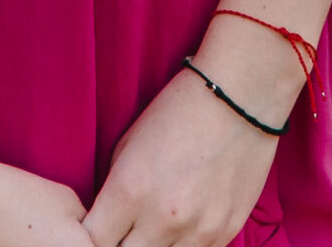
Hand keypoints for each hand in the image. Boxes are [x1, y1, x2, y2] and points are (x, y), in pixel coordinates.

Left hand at [82, 67, 278, 246]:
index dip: (92, 237)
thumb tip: (105, 224)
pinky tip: (184, 223)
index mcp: (130, 189)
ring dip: (154, 246)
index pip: (93, 242)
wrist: (239, 98)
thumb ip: (114, 192)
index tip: (99, 227)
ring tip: (156, 223)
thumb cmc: (177, 112)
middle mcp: (162, 218)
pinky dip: (183, 245)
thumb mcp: (129, 144)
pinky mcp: (224, 234)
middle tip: (125, 227)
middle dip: (121, 244)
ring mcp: (197, 231)